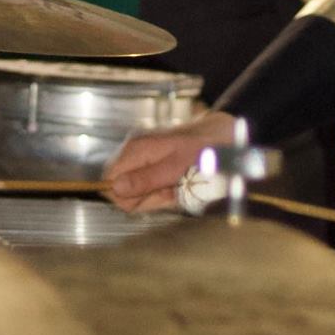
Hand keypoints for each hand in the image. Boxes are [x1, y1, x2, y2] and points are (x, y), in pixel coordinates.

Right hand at [104, 111, 237, 211]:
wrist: (225, 135)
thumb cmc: (204, 148)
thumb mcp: (178, 166)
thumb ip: (147, 178)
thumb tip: (115, 188)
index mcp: (135, 151)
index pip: (110, 186)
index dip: (131, 198)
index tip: (157, 194)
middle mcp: (134, 154)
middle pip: (123, 192)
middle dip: (148, 198)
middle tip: (173, 189)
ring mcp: (143, 160)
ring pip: (137, 193)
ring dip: (159, 196)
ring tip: (179, 185)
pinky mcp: (153, 166)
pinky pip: (151, 189)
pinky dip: (166, 191)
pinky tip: (179, 183)